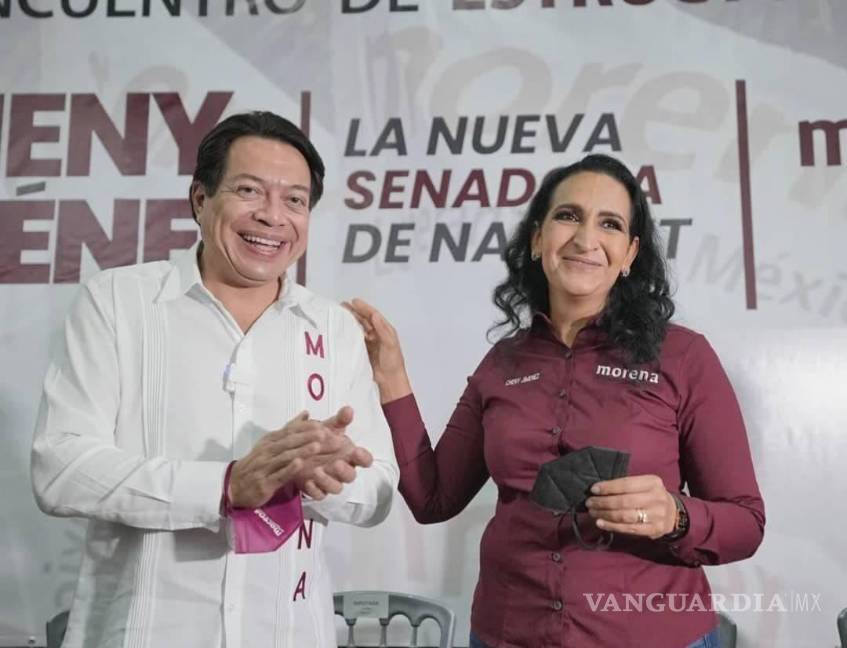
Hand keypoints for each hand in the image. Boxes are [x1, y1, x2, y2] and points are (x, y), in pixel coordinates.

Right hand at [228, 410, 351, 508]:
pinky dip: (289, 469)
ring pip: (285, 457)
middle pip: (289, 441)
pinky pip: (278, 474)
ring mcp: (265, 466)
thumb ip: (289, 429)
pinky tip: (299, 464)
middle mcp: (267, 451)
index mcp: (271, 440)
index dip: (306, 427)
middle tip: (326, 433)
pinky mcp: (265, 482)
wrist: (234, 486)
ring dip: (301, 451)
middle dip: (308, 437)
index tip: (322, 424)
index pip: (289, 430)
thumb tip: (306, 413)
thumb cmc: (258, 463)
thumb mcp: (271, 443)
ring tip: (317, 446)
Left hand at [294, 406, 373, 499]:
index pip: (365, 460)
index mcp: (350, 456)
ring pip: (335, 488)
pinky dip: (314, 489)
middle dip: (344, 471)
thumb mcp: (330, 428)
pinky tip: (307, 481)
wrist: (300, 452)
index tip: (357, 452)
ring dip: (327, 480)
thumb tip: (348, 409)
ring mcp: (330, 481)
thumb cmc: (321, 440)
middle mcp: (342, 470)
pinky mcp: (317, 489)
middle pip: (350, 476)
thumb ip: (340, 420)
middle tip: (336, 463)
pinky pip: (319, 495)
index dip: (363, 458)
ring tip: (316, 470)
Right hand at [343, 298, 411, 402]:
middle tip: (342, 306)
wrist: (389, 380)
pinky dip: (349, 333)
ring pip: (358, 328)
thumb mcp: (390, 344)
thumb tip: (374, 315)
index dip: (364, 308)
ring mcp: (369, 342)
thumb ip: (382, 330)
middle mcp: (377, 334)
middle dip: (354, 312)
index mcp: (385, 330)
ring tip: (340, 315)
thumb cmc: (393, 362)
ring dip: (350, 321)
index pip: (373, 316)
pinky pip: (355, 338)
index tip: (354, 301)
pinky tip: (341, 330)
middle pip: (364, 320)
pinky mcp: (363, 350)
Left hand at [585, 475, 676, 539]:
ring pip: (624, 516)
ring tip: (592, 513)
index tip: (593, 490)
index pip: (626, 484)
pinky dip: (612, 526)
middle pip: (623, 501)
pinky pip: (629, 529)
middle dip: (602, 502)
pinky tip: (601, 523)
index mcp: (652, 482)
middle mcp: (656, 498)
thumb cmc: (651, 496)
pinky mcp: (654, 530)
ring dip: (605, 515)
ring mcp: (656, 515)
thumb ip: (626, 486)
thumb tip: (599, 490)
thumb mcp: (644, 485)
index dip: (607, 487)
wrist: (673, 514)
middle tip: (589, 503)